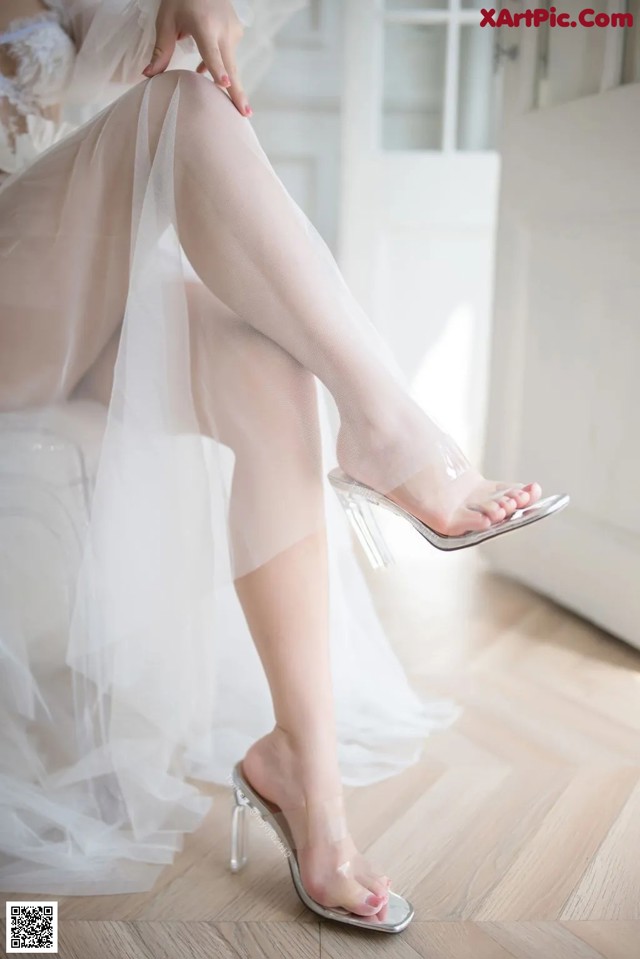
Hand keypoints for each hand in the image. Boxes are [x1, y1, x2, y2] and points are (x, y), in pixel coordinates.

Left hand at [143, 0, 251, 116]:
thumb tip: (149, 75)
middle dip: (238, 92)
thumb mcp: (166, 20)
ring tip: (237, 104)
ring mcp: (233, 31)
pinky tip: (212, 75)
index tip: (224, 84)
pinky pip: (229, 55)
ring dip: (229, 82)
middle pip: (230, 67)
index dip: (217, 70)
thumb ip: (161, 50)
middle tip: (246, 113)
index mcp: (204, 26)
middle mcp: (223, 30)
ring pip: (230, 63)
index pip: (211, 53)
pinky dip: (221, 66)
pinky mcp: (237, 32)